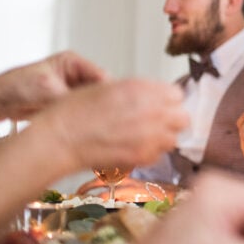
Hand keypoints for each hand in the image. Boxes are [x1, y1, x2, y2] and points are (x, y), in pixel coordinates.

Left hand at [0, 51, 107, 119]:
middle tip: (102, 120)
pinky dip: (84, 120)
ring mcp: (72, 90)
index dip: (108, 94)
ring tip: (89, 124)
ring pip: (93, 104)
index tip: (112, 109)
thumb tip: (95, 108)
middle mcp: (75, 75)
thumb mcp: (50, 91)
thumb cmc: (15, 87)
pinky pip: (83, 113)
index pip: (102, 77)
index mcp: (73, 62)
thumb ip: (76, 98)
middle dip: (100, 105)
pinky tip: (82, 128)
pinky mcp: (67, 104)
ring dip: (91, 114)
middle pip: (100, 91)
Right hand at [29, 78, 187, 172]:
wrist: (60, 138)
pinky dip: (150, 153)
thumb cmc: (76, 111)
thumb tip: (154, 97)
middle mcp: (152, 109)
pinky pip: (158, 155)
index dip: (167, 102)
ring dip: (162, 138)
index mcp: (143, 88)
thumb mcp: (109, 87)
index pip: (177, 95)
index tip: (159, 106)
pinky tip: (132, 148)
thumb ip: (138, 92)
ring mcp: (150, 134)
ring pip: (173, 139)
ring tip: (142, 138)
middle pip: (182, 117)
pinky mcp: (144, 155)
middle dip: (171, 121)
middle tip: (155, 124)